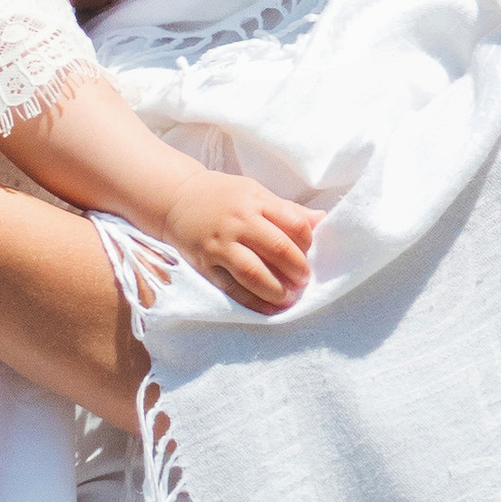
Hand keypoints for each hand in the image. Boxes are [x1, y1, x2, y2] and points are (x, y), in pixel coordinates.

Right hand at [160, 170, 317, 313]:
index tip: (310, 253)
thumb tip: (322, 220)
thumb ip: (288, 209)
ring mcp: (221, 244)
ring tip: (289, 299)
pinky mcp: (206, 264)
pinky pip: (231, 287)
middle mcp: (239, 222)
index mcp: (256, 201)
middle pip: (275, 248)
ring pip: (252, 271)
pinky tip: (267, 309)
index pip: (292, 223)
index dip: (306, 242)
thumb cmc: (225, 196)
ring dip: (275, 289)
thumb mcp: (256, 192)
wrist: (178, 199)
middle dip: (296, 268)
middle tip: (304, 281)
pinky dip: (251, 302)